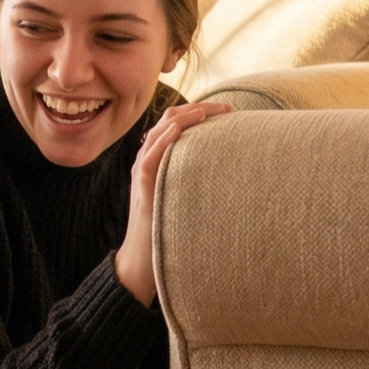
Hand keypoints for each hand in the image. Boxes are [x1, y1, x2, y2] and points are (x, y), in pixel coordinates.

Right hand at [115, 101, 231, 305]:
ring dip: (188, 116)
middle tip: (228, 108)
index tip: (227, 112)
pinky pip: (151, 154)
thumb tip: (226, 175)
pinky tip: (183, 128)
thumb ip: (193, 182)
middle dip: (199, 108)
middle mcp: (146, 159)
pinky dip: (166, 137)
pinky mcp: (141, 184)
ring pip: (161, 130)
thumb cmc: (164, 233)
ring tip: (211, 112)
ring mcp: (141, 170)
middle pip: (170, 119)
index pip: (175, 124)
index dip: (200, 112)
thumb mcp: (181, 199)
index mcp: (155, 160)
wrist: (141, 260)